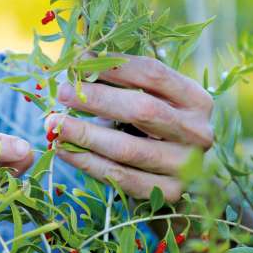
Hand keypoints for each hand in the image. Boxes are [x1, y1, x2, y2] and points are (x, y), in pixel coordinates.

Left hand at [47, 54, 212, 201]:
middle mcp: (198, 133)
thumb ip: (123, 82)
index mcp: (197, 100)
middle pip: (142, 110)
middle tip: (63, 92)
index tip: (79, 61)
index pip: (154, 74)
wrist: (177, 171)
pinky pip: (120, 176)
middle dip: (97, 99)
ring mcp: (185, 166)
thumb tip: (78, 62)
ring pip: (127, 149)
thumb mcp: (151, 98)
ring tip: (54, 124)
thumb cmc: (156, 125)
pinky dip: (86, 162)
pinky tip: (63, 149)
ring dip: (85, 134)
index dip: (115, 66)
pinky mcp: (168, 192)